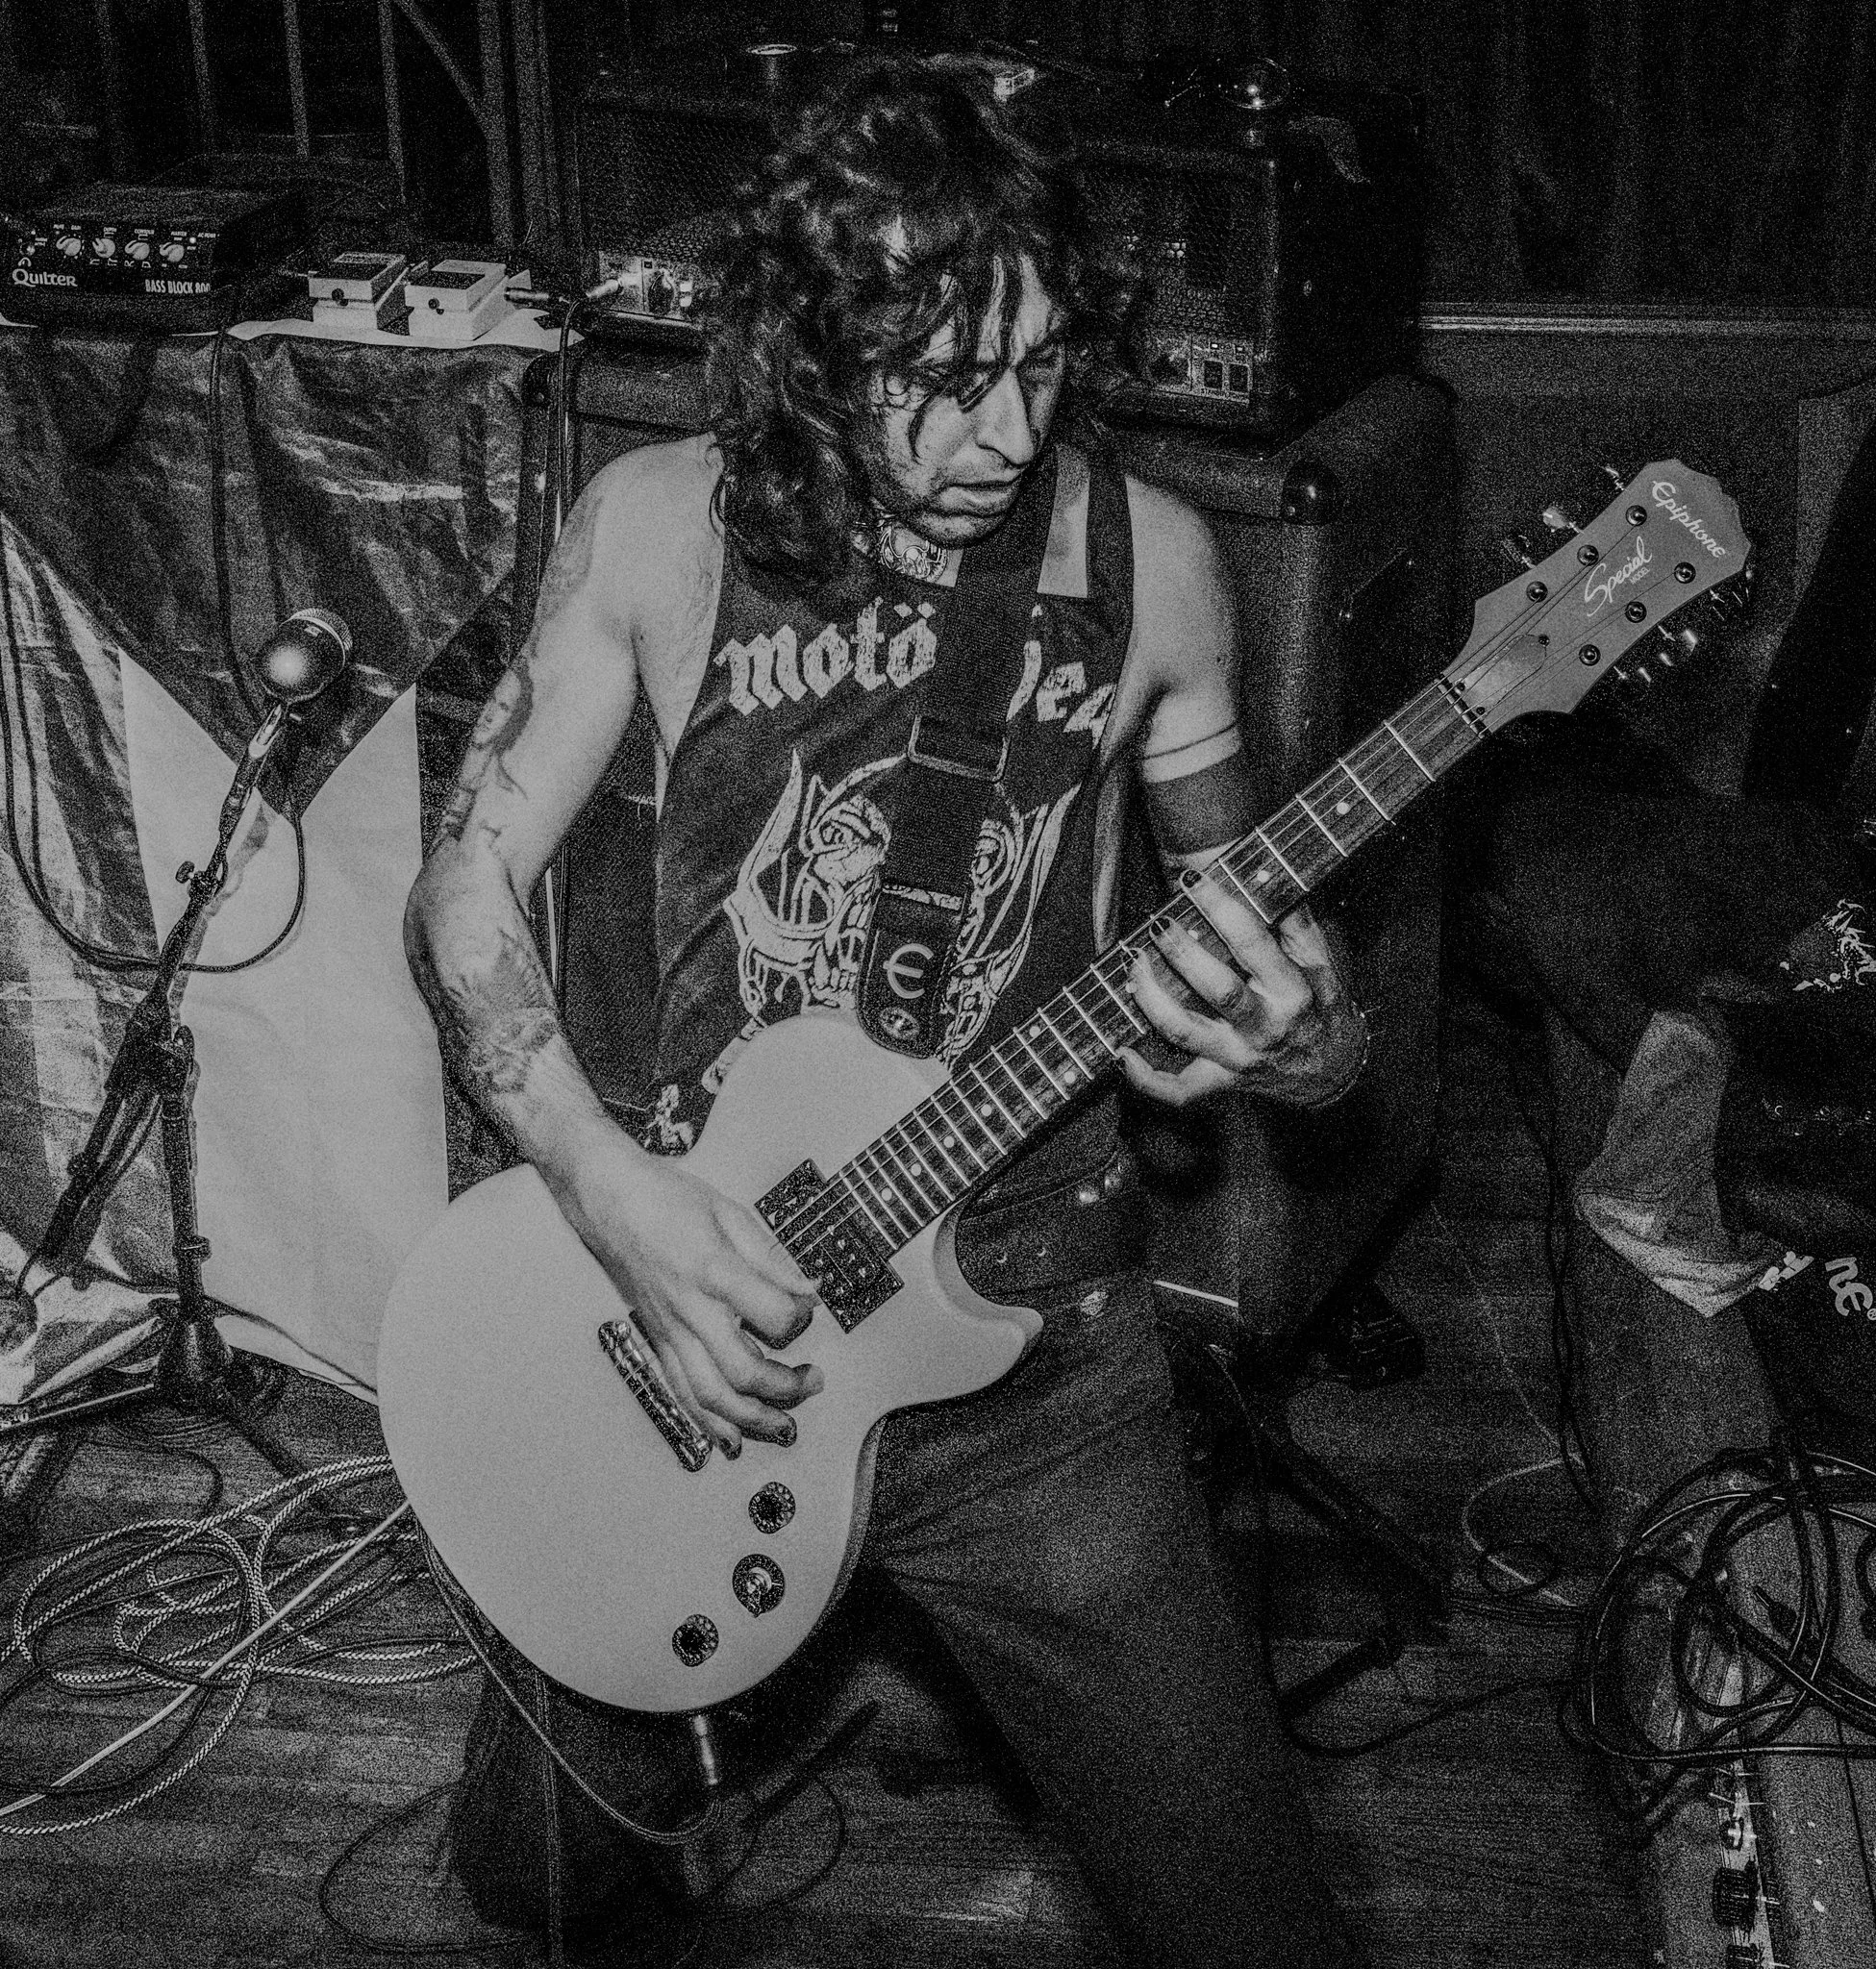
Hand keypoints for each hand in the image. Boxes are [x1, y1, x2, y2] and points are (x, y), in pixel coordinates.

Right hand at [552, 1124, 823, 1456]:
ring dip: (752, 1419)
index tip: (808, 1311)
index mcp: (714, 1270)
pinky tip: (730, 1439)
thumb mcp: (729, 1212)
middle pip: (744, 1372)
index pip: (774, 1316)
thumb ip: (772, 1258)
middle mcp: (690, 1308)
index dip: (801, 1320)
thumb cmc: (665, 1197)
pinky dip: (707, 1422)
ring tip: (785, 1426)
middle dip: (787, 1387)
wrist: (606, 1196)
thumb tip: (810, 1290)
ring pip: (710, 1395)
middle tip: (814, 1382)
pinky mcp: (656, 1339)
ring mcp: (669, 1329)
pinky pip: (680, 1391)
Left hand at [1119, 878, 1365, 1107]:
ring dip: (1150, 998)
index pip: (1253, 943)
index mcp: (1292, 991)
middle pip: (1216, 988)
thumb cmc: (1322, 1006)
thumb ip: (1297, 925)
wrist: (1333, 1070)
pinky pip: (1178, 1091)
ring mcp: (1238, 1057)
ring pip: (1185, 1032)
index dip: (1220, 907)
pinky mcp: (1221, 1083)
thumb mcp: (1323, 963)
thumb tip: (1266, 881)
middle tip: (1159, 923)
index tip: (1193, 880)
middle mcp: (1264, 1026)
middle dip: (1181, 952)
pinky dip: (1145, 1078)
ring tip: (1133, 963)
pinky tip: (1121, 1053)